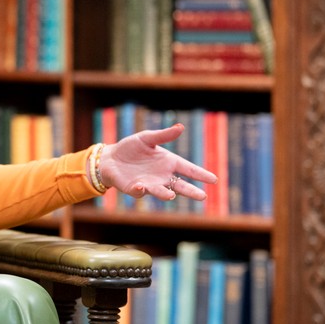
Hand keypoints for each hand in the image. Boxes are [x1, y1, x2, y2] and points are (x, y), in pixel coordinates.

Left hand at [100, 124, 217, 201]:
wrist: (110, 158)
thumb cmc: (131, 147)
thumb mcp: (147, 138)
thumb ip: (164, 135)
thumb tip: (181, 127)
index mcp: (168, 163)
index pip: (188, 169)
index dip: (200, 174)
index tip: (214, 179)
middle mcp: (162, 176)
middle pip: (180, 186)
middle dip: (190, 191)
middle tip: (202, 196)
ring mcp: (149, 184)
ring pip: (161, 192)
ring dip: (165, 194)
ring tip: (171, 195)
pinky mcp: (134, 189)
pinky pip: (139, 191)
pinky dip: (140, 190)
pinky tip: (141, 187)